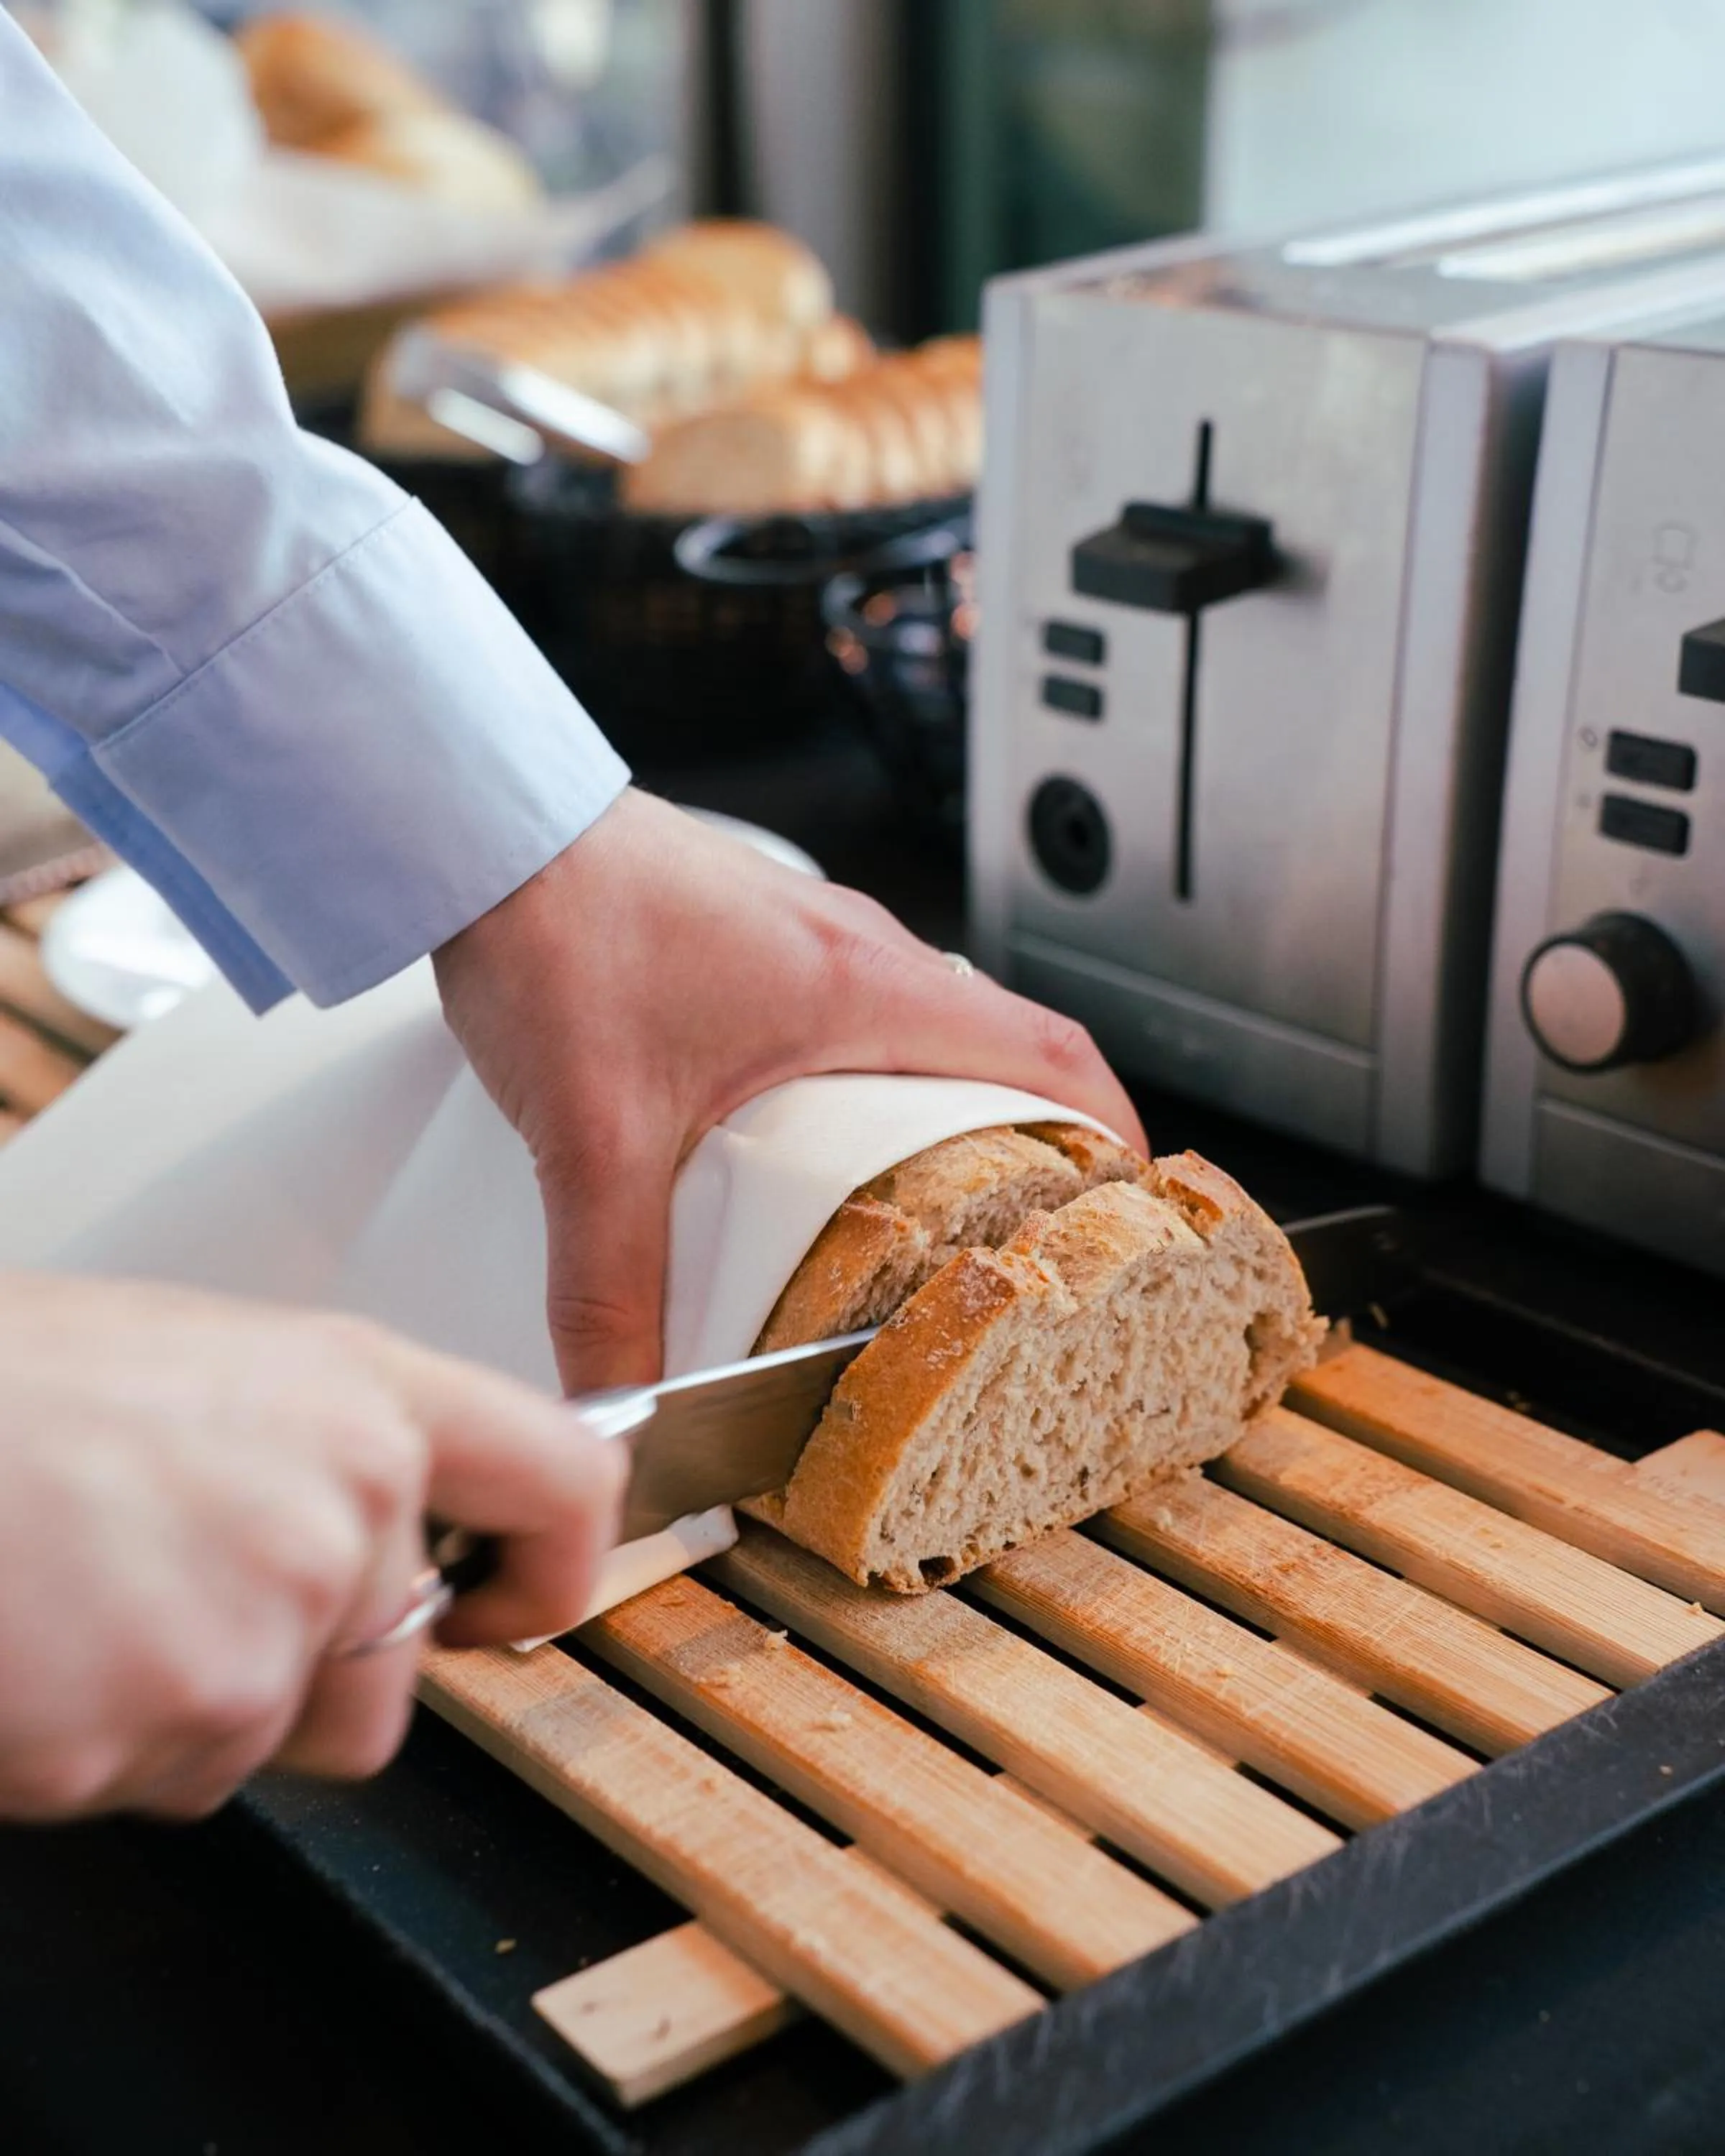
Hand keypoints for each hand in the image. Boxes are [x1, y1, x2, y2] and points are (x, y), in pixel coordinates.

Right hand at [0, 1273, 621, 1821]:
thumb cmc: (6, 1386)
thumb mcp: (202, 1363)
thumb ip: (323, 1445)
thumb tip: (375, 1522)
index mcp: (359, 1396)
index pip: (564, 1481)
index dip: (553, 1566)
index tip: (510, 1601)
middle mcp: (340, 1511)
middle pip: (385, 1671)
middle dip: (293, 1669)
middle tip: (161, 1586)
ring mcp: (258, 1630)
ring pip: (264, 1740)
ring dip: (179, 1707)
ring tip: (76, 1599)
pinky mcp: (163, 1726)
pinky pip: (155, 1781)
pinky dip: (89, 1746)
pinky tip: (35, 1650)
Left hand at [434, 788, 1144, 1393]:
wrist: (478, 824)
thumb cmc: (557, 933)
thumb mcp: (593, 1139)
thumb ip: (607, 1286)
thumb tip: (621, 1403)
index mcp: (871, 991)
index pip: (1055, 1052)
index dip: (1114, 1132)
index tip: (1130, 1206)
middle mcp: (860, 952)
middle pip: (1004, 1045)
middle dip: (1033, 1138)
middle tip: (1021, 1233)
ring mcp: (808, 936)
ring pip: (927, 1027)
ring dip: (946, 1106)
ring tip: (922, 1205)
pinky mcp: (751, 937)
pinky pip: (855, 1013)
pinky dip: (870, 1078)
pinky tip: (807, 1138)